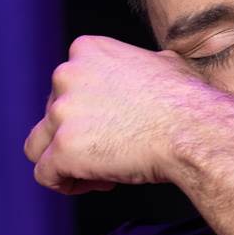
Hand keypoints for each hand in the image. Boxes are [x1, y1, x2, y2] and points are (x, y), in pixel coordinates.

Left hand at [23, 35, 226, 194]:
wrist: (194, 130)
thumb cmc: (188, 101)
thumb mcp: (164, 64)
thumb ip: (140, 65)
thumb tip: (154, 67)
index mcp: (87, 51)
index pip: (66, 85)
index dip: (88, 111)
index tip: (114, 126)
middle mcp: (66, 75)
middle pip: (52, 115)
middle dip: (79, 137)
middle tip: (113, 152)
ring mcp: (62, 112)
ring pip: (39, 145)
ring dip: (64, 160)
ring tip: (99, 171)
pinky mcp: (63, 148)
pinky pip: (45, 175)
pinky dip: (65, 184)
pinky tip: (100, 182)